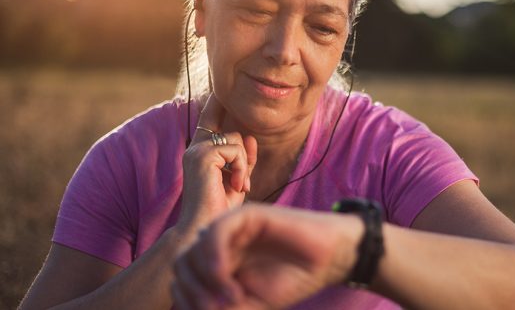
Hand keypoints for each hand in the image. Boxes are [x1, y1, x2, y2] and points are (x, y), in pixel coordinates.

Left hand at [171, 204, 363, 309]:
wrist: (331, 259)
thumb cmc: (294, 280)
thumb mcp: (251, 304)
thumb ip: (220, 307)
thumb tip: (187, 308)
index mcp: (219, 261)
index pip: (183, 277)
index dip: (186, 300)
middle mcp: (221, 242)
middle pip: (182, 263)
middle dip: (192, 292)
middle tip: (216, 309)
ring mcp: (232, 227)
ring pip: (193, 248)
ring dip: (204, 280)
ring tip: (232, 299)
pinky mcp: (248, 214)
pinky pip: (216, 231)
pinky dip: (214, 258)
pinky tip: (228, 280)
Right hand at [176, 94, 257, 233]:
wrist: (208, 229)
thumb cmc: (221, 210)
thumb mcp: (237, 180)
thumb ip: (243, 159)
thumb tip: (250, 137)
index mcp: (200, 152)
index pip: (209, 119)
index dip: (216, 103)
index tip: (218, 86)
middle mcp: (194, 147)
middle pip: (233, 133)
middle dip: (245, 156)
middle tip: (243, 182)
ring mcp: (196, 150)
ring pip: (236, 139)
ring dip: (245, 164)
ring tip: (239, 186)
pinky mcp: (201, 155)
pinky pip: (235, 149)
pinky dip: (242, 167)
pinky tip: (237, 186)